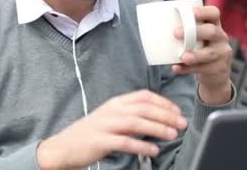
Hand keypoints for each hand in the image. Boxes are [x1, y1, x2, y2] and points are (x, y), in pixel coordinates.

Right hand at [36, 90, 187, 169]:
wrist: (64, 147)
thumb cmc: (90, 134)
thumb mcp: (110, 119)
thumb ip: (131, 116)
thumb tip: (157, 119)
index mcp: (115, 103)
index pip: (143, 96)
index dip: (163, 102)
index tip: (177, 111)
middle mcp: (111, 111)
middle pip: (143, 108)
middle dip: (166, 115)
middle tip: (182, 124)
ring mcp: (105, 125)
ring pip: (136, 122)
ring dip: (157, 128)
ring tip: (172, 135)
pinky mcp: (100, 141)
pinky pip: (125, 142)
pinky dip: (142, 146)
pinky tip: (154, 150)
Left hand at [172, 5, 232, 104]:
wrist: (215, 73)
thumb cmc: (199, 48)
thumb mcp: (197, 37)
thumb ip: (184, 30)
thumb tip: (154, 23)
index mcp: (214, 25)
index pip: (214, 13)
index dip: (204, 12)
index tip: (191, 12)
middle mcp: (221, 37)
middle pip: (212, 31)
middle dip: (195, 32)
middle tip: (175, 33)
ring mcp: (222, 53)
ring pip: (210, 53)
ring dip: (195, 55)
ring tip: (182, 56)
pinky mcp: (219, 68)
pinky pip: (203, 68)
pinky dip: (187, 69)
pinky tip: (176, 68)